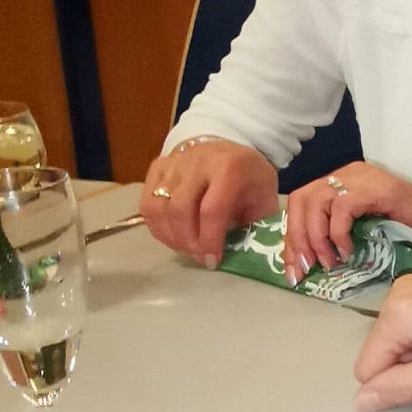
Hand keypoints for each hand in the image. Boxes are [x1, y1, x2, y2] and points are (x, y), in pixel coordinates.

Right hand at [142, 140, 278, 266]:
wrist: (228, 150)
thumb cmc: (248, 179)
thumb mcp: (265, 197)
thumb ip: (256, 224)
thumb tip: (240, 255)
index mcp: (230, 168)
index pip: (212, 209)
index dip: (209, 240)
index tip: (212, 261)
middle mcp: (198, 161)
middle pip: (180, 209)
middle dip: (188, 241)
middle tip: (198, 257)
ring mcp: (174, 163)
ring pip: (157, 207)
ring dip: (169, 236)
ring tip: (186, 248)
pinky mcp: (157, 167)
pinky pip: (146, 203)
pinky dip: (156, 226)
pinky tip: (172, 236)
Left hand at [282, 162, 411, 284]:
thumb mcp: (364, 229)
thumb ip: (337, 231)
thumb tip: (306, 256)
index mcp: (344, 180)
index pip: (302, 202)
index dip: (292, 235)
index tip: (293, 267)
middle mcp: (349, 173)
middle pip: (302, 200)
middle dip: (297, 238)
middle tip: (304, 269)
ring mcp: (363, 178)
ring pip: (316, 203)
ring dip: (316, 238)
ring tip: (329, 262)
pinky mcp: (376, 188)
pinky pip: (341, 209)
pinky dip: (337, 234)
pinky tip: (348, 251)